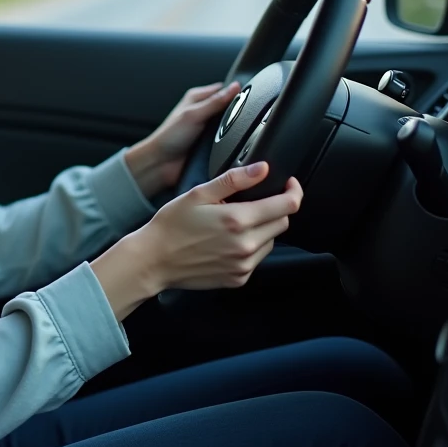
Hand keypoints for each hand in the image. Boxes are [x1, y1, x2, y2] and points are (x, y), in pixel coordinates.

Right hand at [91, 162, 301, 317]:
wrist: (153, 259)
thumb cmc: (170, 226)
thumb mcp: (199, 193)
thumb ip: (234, 179)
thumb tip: (262, 168)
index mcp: (238, 220)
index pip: (287, 205)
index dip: (294, 191)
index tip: (290, 184)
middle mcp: (245, 245)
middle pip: (283, 222)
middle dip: (275, 208)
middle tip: (253, 201)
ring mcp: (243, 265)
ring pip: (271, 241)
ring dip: (263, 228)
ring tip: (235, 223)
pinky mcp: (238, 278)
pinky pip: (257, 258)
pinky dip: (250, 246)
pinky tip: (228, 241)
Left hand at [126, 81, 241, 195]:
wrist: (161, 164)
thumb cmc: (170, 136)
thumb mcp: (194, 114)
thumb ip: (215, 101)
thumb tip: (235, 87)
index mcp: (198, 98)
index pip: (224, 89)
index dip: (237, 92)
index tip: (251, 96)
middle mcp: (204, 112)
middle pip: (230, 108)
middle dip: (239, 112)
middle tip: (248, 117)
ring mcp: (209, 129)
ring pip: (231, 125)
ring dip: (236, 129)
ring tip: (240, 132)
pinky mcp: (212, 144)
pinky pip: (228, 140)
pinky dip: (232, 142)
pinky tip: (235, 144)